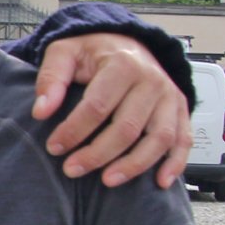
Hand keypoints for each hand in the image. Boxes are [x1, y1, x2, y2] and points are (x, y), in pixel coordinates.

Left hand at [31, 33, 189, 187]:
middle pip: (127, 127)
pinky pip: (183, 140)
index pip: (97, 106)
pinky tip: (160, 182)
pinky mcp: (180, 110)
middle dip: (97, 154)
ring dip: (134, 165)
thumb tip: (41, 111)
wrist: (127, 42)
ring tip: (107, 181)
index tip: (54, 147)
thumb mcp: (64, 52)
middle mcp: (152, 81)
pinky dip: (175, 163)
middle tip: (71, 169)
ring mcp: (170, 97)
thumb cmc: (92, 52)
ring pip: (158, 138)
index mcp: (123, 65)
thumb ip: (51, 78)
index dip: (74, 131)